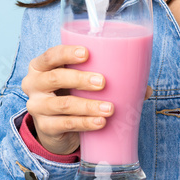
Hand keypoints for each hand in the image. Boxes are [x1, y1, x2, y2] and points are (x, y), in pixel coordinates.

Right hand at [20, 45, 150, 155]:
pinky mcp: (44, 127)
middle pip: (54, 78)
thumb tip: (145, 88)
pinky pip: (65, 124)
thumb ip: (108, 77)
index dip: (67, 53)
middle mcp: (33, 84)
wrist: (56, 126)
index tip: (87, 53)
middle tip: (103, 82)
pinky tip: (100, 122)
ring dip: (88, 106)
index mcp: (41, 66)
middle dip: (80, 79)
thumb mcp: (81, 82)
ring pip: (62, 104)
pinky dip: (85, 123)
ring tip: (110, 108)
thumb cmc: (72, 93)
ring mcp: (37, 106)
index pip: (50, 55)